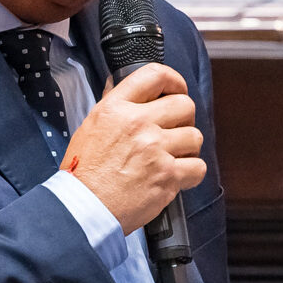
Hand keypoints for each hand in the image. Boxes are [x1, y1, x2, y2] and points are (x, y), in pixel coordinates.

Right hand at [60, 63, 205, 234]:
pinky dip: (191, 173)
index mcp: (116, 108)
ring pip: (195, 136)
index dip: (174, 80)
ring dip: (188, 148)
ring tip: (172, 158)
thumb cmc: (84, 172)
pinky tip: (176, 176)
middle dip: (184, 119)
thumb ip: (118, 108)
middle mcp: (138, 124)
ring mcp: (155, 149)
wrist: (83, 207)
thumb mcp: (93, 126)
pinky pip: (198, 167)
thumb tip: (138, 93)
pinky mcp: (168, 176)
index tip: (177, 89)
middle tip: (174, 131)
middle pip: (184, 105)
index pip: (155, 75)